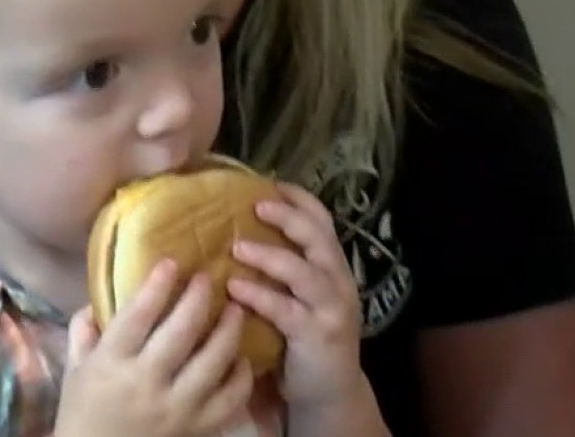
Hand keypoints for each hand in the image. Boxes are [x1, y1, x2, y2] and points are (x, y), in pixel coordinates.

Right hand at [55, 259, 257, 436]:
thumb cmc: (83, 413)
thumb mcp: (75, 371)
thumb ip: (84, 331)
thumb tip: (98, 296)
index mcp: (110, 364)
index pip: (137, 316)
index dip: (158, 285)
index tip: (172, 262)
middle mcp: (145, 382)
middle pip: (182, 330)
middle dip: (200, 297)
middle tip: (209, 278)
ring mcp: (176, 407)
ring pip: (214, 360)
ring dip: (229, 328)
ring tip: (235, 308)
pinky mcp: (198, 426)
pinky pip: (231, 397)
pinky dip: (241, 374)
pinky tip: (240, 357)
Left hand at [226, 183, 379, 426]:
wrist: (330, 392)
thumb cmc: (305, 340)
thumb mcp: (301, 298)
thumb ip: (282, 272)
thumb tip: (238, 235)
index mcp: (333, 266)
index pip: (323, 220)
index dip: (299, 199)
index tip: (270, 183)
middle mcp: (338, 280)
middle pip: (318, 237)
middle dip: (288, 217)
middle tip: (255, 206)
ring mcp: (331, 307)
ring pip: (304, 271)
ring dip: (270, 256)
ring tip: (237, 248)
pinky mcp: (317, 335)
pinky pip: (287, 310)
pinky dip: (261, 296)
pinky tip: (236, 289)